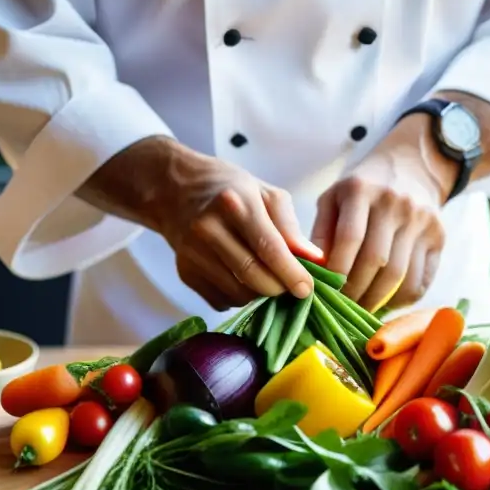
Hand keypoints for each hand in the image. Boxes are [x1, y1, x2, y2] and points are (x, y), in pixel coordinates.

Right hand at [155, 142, 318, 310]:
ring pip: (237, 293)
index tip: (307, 289)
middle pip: (252, 276)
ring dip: (260, 296)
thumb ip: (290, 227)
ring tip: (269, 281)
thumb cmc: (230, 189)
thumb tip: (314, 260)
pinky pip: (220, 300)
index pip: (268, 248)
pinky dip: (238, 298)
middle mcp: (209, 228)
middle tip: (292, 288)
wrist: (175, 189)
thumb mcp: (265, 194)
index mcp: (234, 203)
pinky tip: (243, 281)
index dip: (291, 273)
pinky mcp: (184, 271)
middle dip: (278, 289)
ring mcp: (193, 252)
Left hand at [312, 117, 453, 311]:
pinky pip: (421, 279)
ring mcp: (421, 220)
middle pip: (376, 260)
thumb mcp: (334, 198)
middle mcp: (396, 203)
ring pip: (400, 275)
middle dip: (356, 291)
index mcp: (362, 189)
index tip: (325, 292)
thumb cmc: (362, 189)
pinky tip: (386, 303)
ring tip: (360, 309)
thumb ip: (320, 233)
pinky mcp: (438, 237)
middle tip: (341, 308)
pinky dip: (402, 300)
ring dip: (377, 300)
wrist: (411, 166)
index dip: (336, 271)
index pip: (350, 238)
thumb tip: (314, 274)